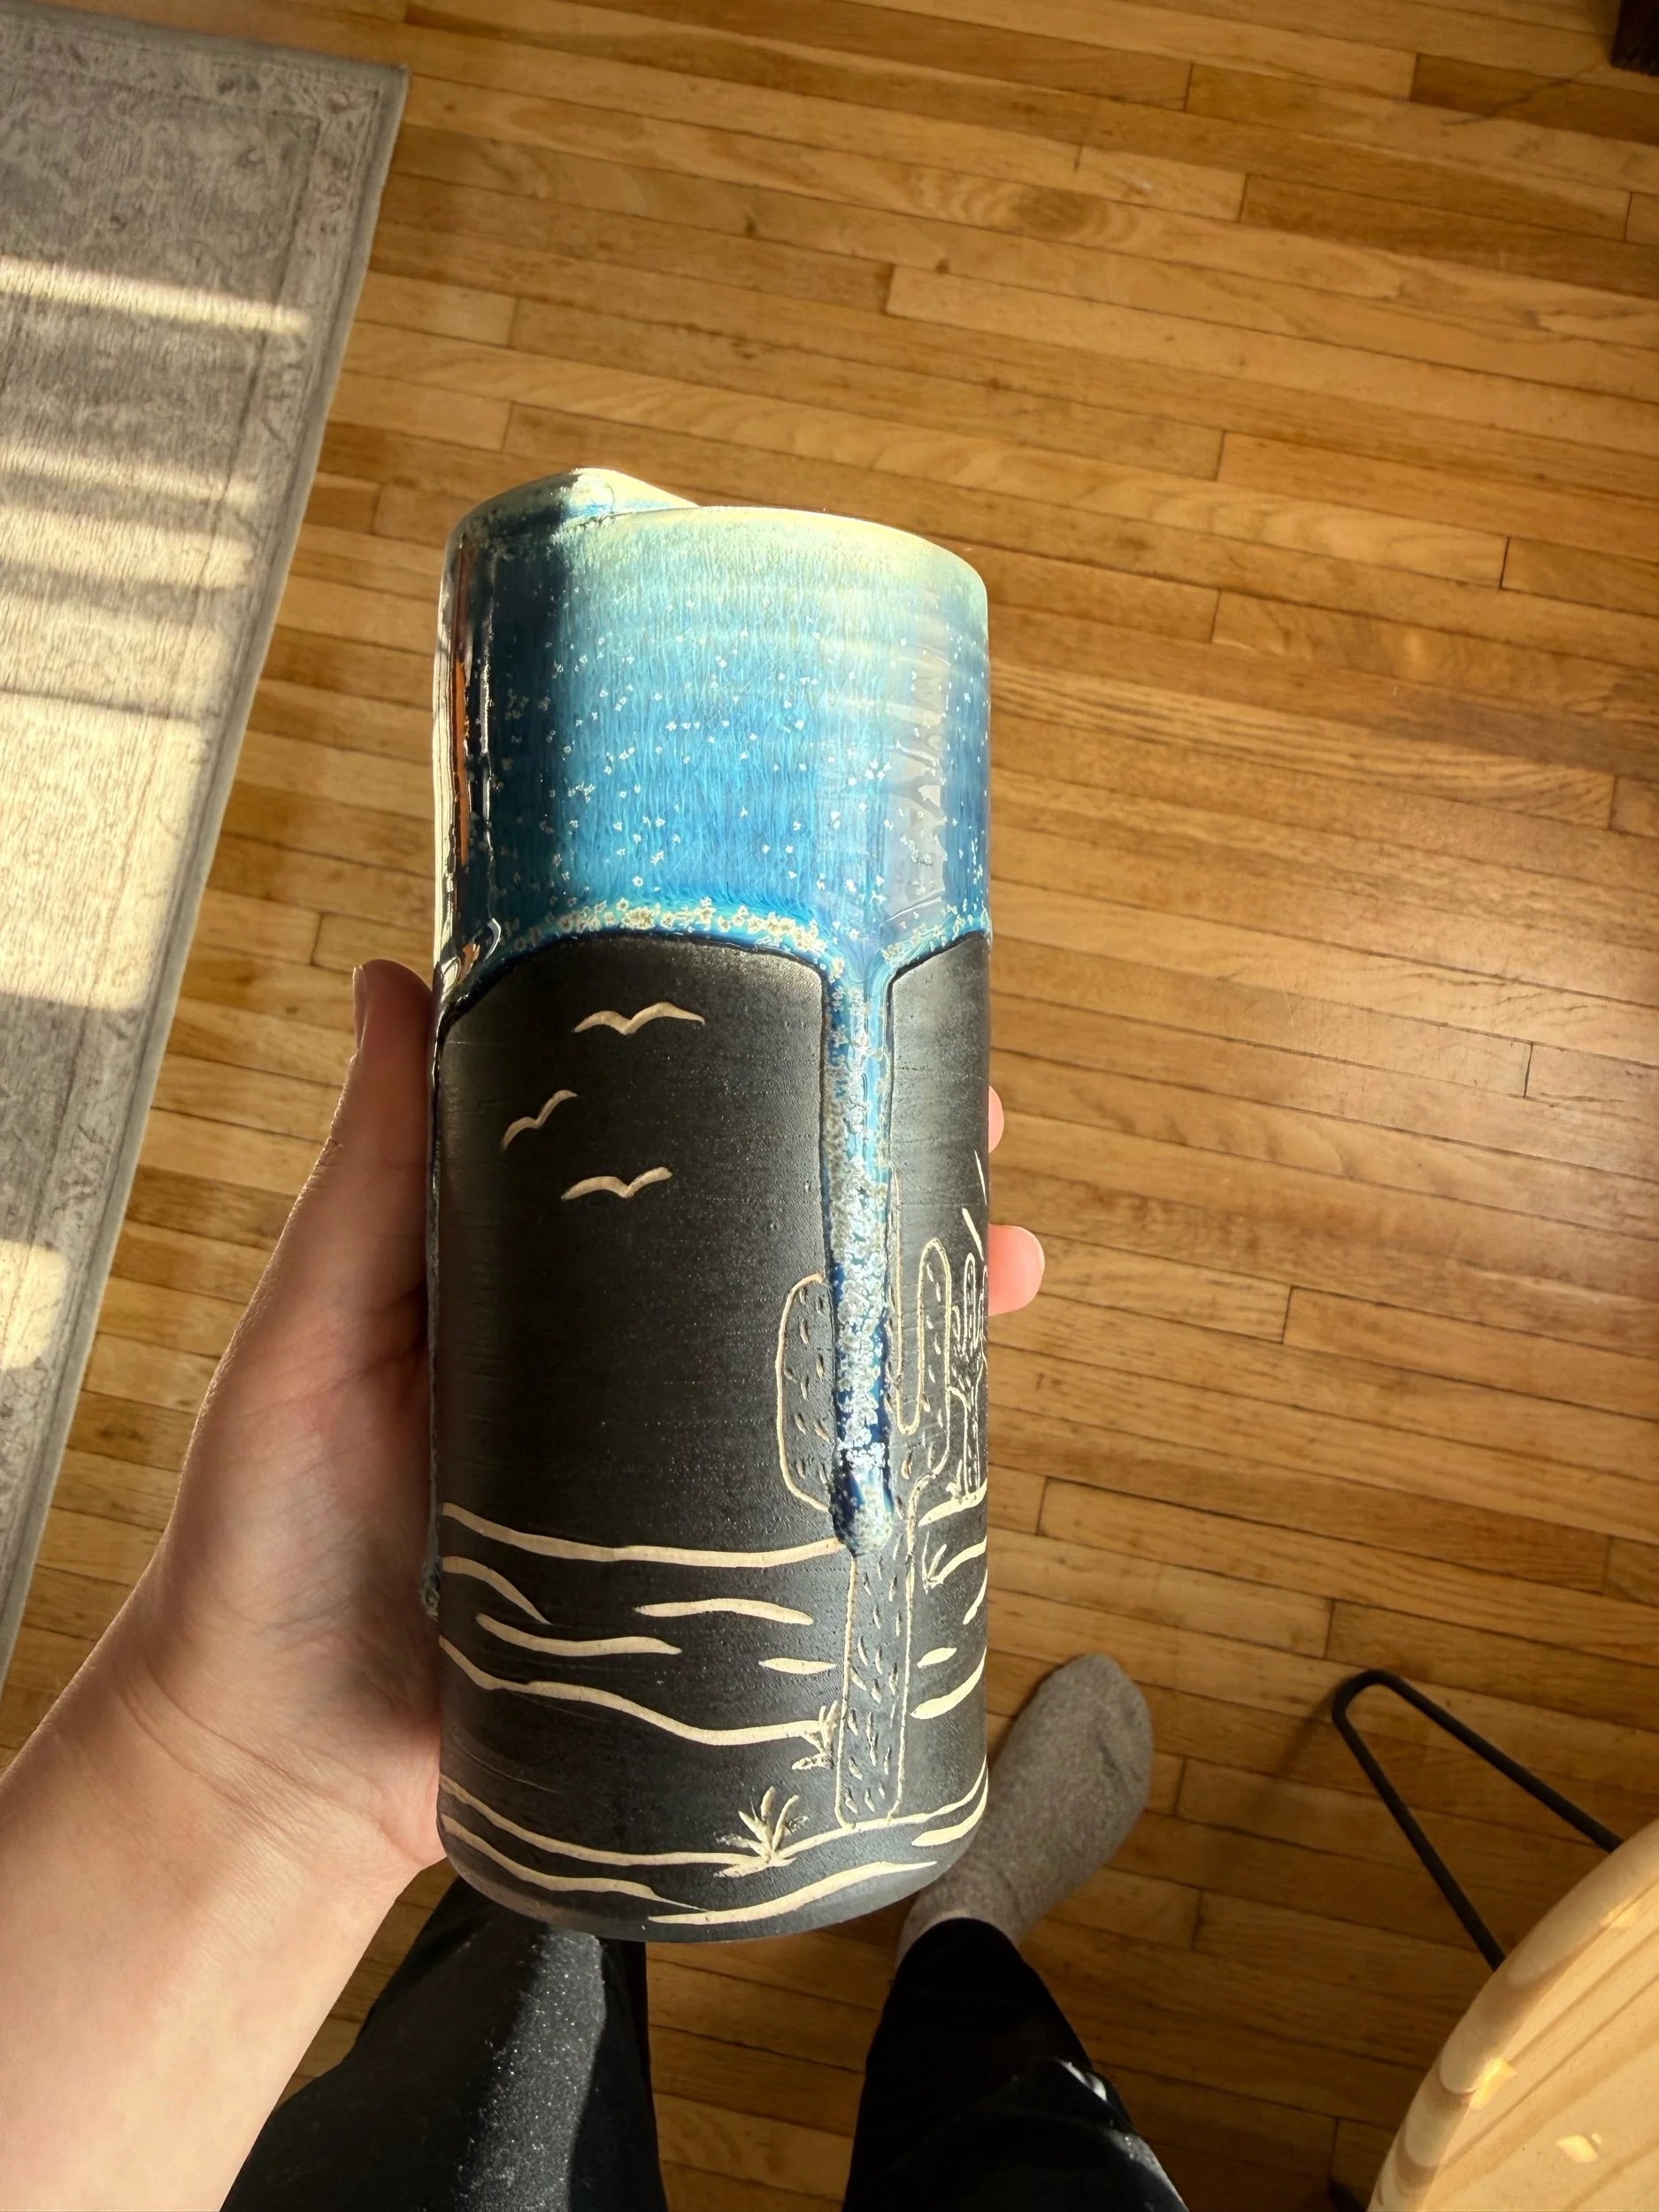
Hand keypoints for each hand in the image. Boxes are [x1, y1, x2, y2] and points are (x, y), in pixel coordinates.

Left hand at [114, 961, 1045, 1891]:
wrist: (278, 1770)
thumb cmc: (264, 1537)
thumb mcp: (314, 1331)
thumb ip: (371, 1177)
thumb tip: (393, 979)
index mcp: (533, 1288)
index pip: (668, 1166)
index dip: (760, 1091)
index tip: (839, 1020)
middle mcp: (615, 1371)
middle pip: (770, 1261)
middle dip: (878, 1195)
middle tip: (975, 1137)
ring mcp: (665, 1477)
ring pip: (811, 1377)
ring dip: (913, 1319)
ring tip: (1006, 1268)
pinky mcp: (696, 1586)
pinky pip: (809, 1516)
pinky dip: (889, 1473)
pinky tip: (952, 1433)